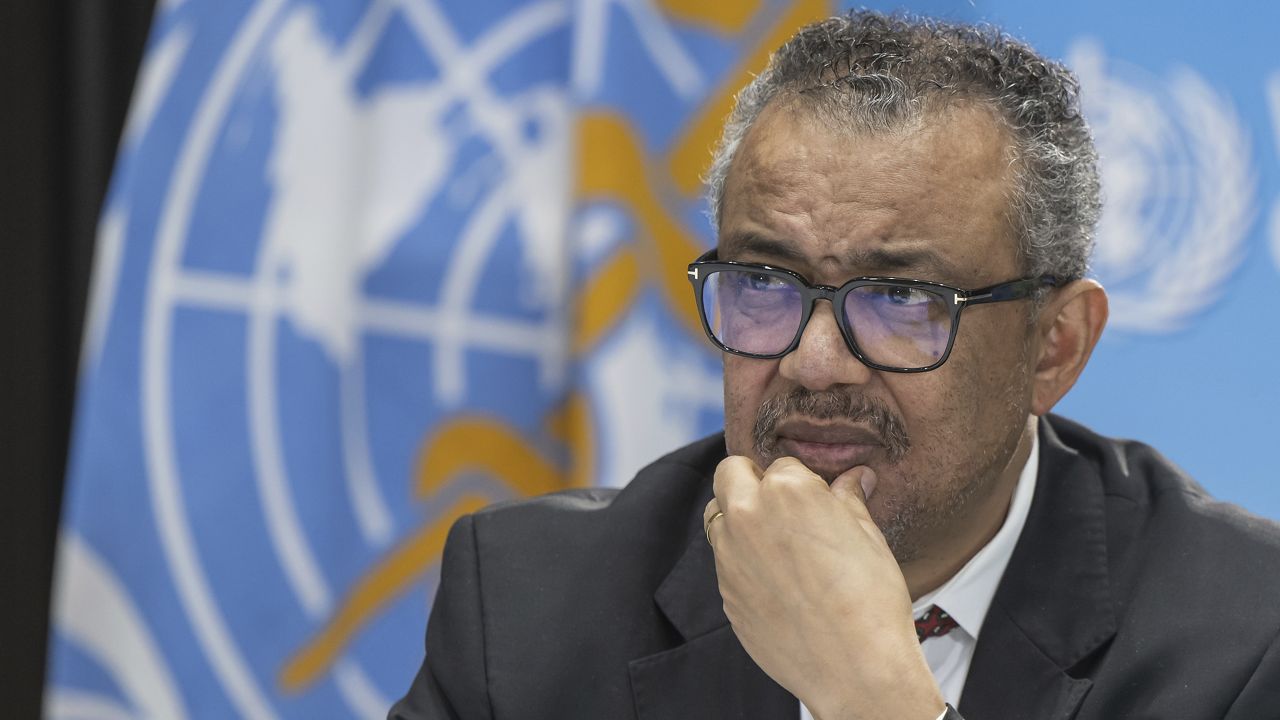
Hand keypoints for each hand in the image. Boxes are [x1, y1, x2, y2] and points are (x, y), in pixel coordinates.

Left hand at [704, 456, 944, 719]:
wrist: (854, 666)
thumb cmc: (870, 599)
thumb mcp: (868, 537)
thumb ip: (849, 500)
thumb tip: (855, 477)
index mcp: (786, 489)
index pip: (783, 465)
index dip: (802, 481)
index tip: (816, 501)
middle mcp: (747, 515)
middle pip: (731, 474)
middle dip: (751, 481)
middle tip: (782, 506)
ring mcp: (729, 555)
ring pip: (719, 517)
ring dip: (739, 519)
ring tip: (776, 544)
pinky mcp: (724, 591)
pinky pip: (725, 561)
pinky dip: (742, 561)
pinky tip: (775, 582)